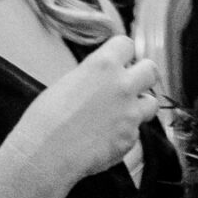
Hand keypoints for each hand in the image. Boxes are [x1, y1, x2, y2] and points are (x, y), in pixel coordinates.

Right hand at [11, 36, 160, 197]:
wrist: (45, 153)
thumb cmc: (45, 119)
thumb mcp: (67, 83)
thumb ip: (93, 78)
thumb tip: (101, 82)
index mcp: (103, 66)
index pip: (127, 44)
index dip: (122, 54)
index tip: (118, 62)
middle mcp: (123, 85)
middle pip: (150, 70)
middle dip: (142, 76)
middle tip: (129, 85)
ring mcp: (131, 113)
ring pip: (151, 103)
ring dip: (139, 107)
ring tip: (120, 115)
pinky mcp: (131, 139)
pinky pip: (136, 132)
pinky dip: (124, 134)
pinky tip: (105, 139)